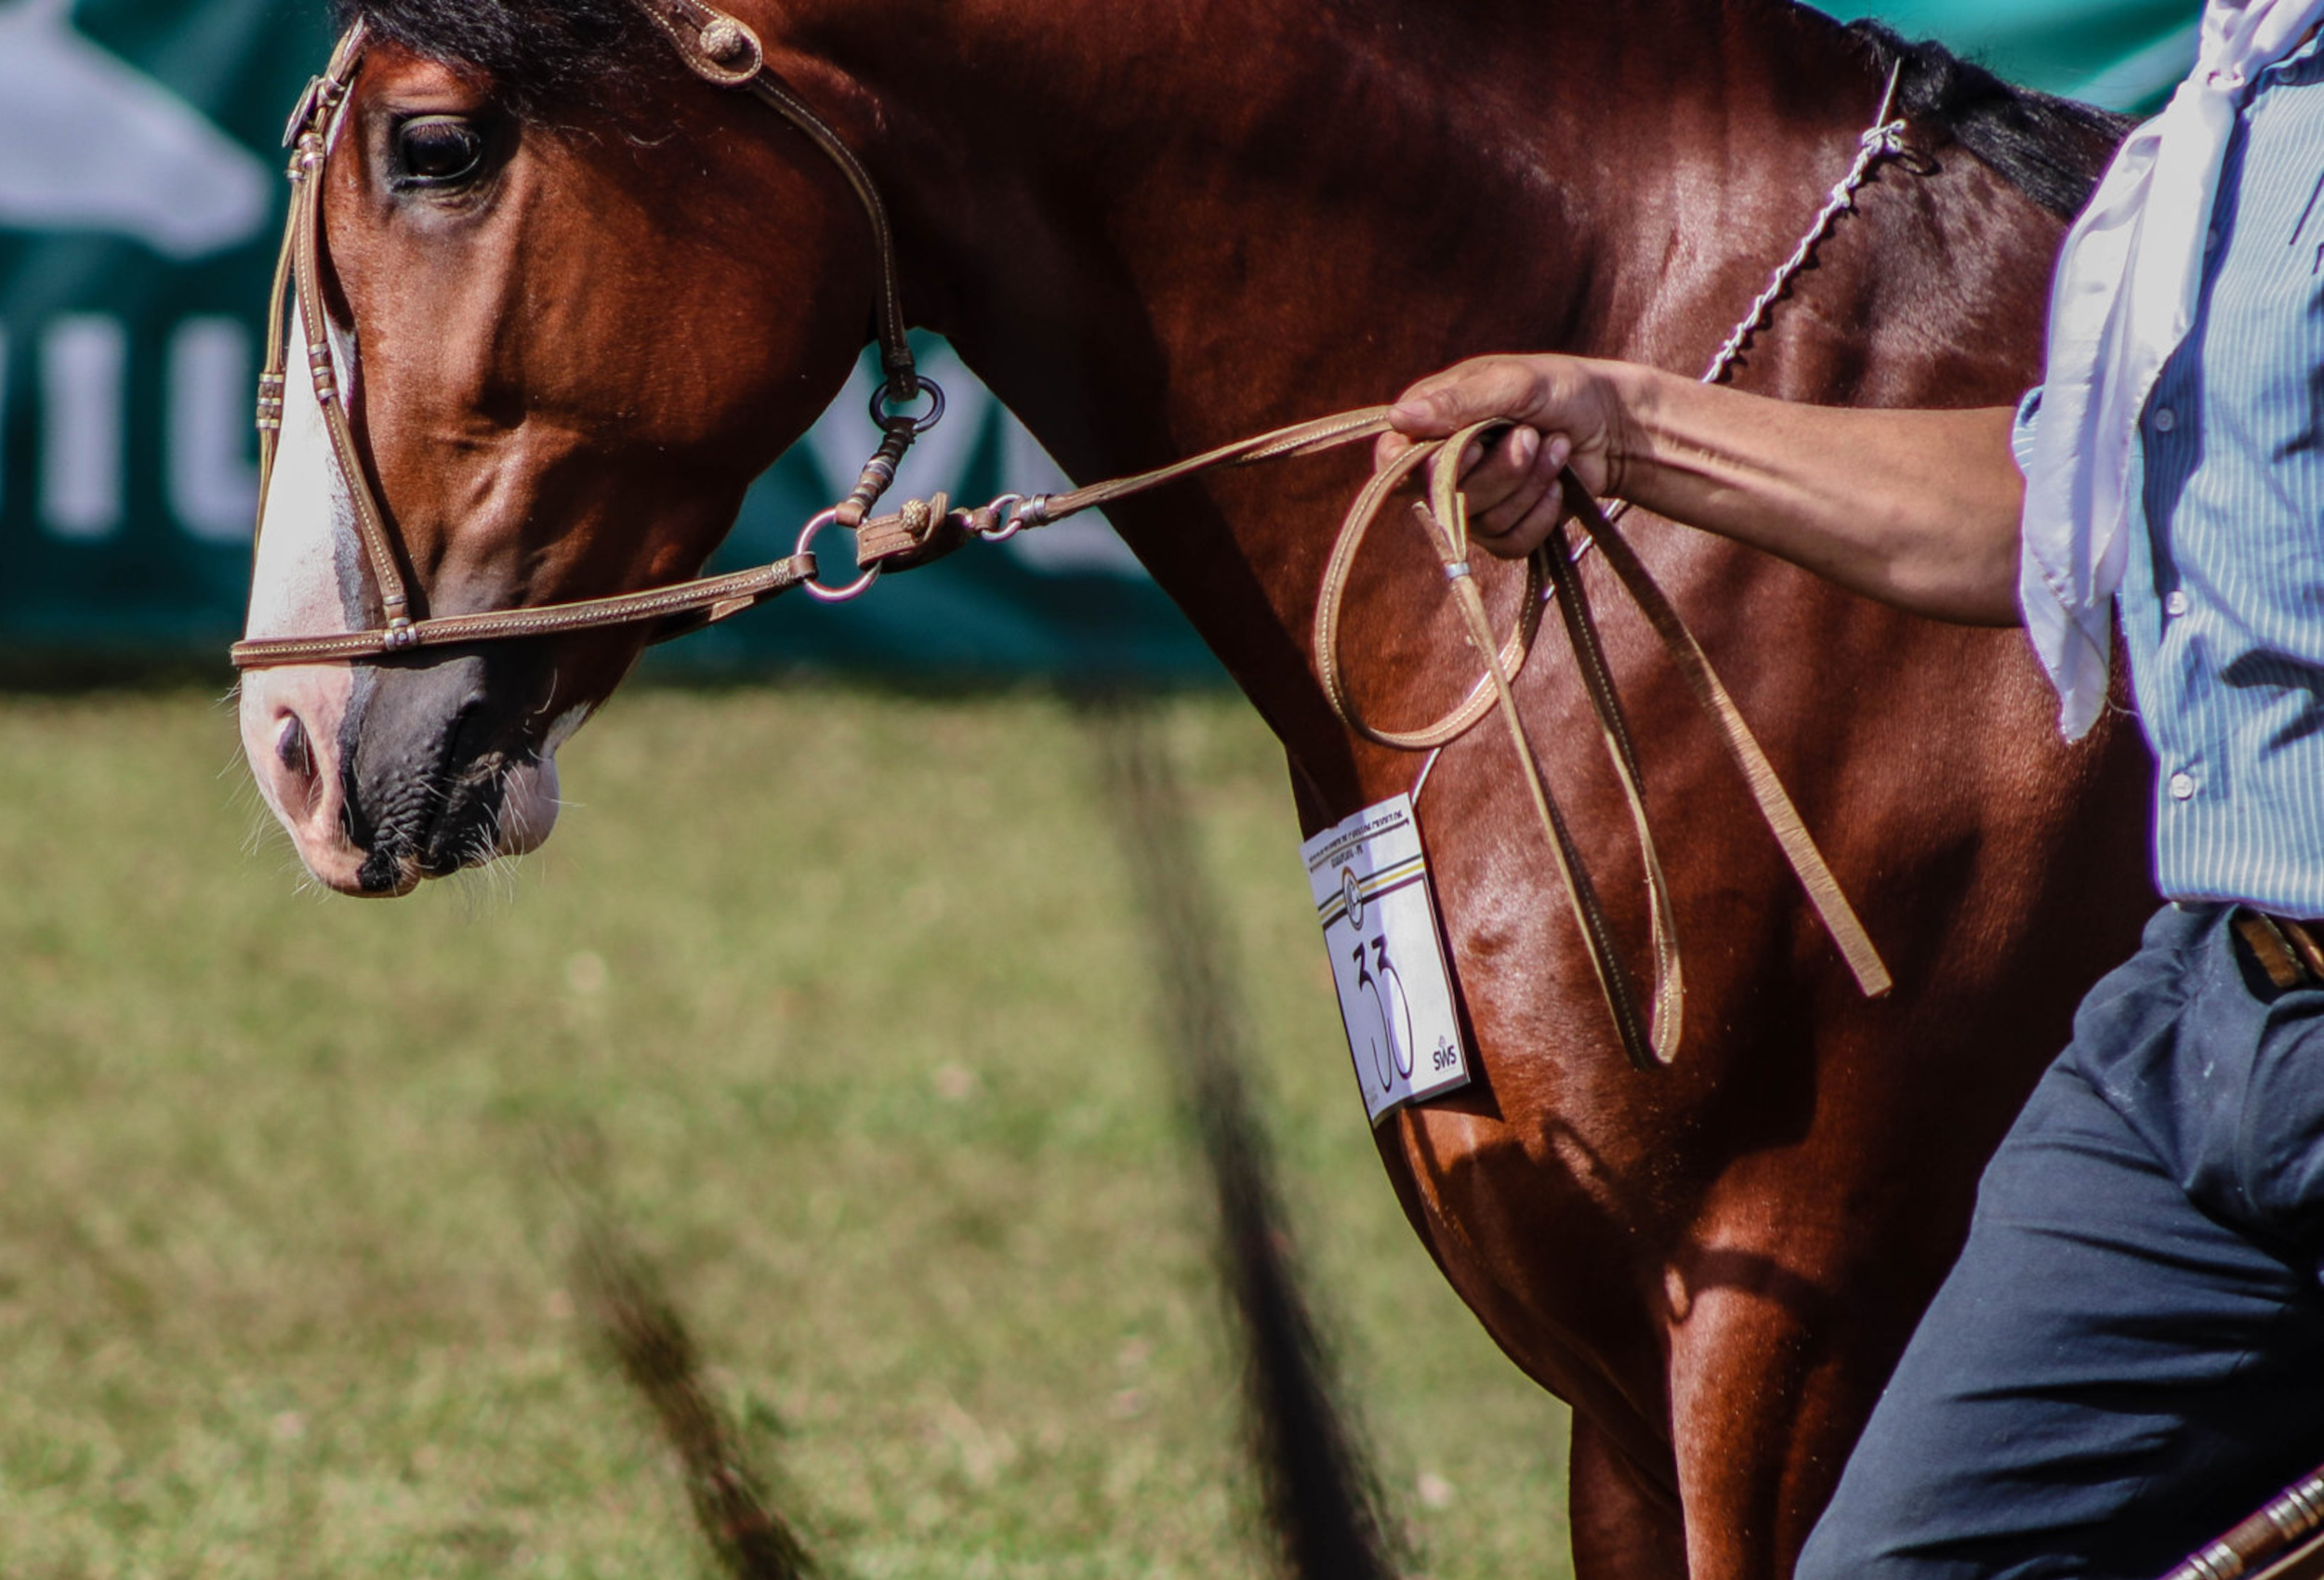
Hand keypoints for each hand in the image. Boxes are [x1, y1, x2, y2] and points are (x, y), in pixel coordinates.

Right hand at [1376, 355, 1627, 557]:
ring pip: (1480, 521)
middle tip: (1530, 435)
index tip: (1469, 447)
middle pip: (1442, 495)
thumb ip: (1457, 401)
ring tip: (1555, 448)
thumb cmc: (1560, 389)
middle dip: (1497, 469)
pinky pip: (1508, 542)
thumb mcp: (1512, 382)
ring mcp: (1472, 501)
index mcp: (1431, 422)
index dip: (1420, 465)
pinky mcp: (1503, 530)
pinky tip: (1558, 485)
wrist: (1613, 424)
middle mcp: (1443, 466)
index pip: (1394, 458)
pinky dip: (1540, 514)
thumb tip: (1397, 418)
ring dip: (1527, 484)